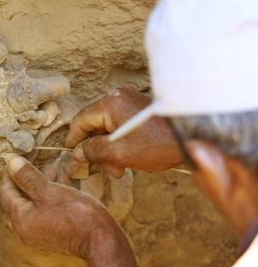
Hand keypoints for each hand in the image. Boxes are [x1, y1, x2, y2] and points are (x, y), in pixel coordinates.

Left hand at [0, 155, 127, 259]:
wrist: (102, 242)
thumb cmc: (76, 214)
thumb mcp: (50, 190)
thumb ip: (28, 176)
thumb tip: (10, 161)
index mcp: (20, 219)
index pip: (6, 192)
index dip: (10, 173)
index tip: (16, 157)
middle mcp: (25, 228)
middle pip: (19, 198)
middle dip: (27, 177)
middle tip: (34, 159)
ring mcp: (39, 232)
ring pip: (35, 202)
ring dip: (41, 184)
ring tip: (52, 167)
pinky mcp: (54, 232)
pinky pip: (46, 210)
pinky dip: (50, 195)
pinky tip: (62, 180)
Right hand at [65, 86, 181, 175]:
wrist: (194, 136)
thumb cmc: (157, 145)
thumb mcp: (120, 153)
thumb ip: (93, 151)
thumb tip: (77, 152)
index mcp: (109, 104)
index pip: (80, 121)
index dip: (74, 141)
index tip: (72, 157)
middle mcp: (117, 97)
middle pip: (94, 124)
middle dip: (96, 149)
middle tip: (105, 169)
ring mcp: (129, 100)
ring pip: (107, 127)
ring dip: (108, 148)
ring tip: (119, 168)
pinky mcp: (139, 108)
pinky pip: (120, 124)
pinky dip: (119, 141)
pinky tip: (127, 158)